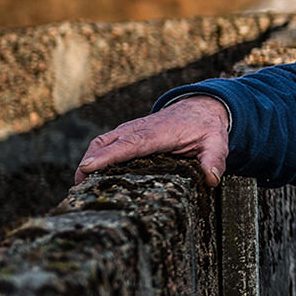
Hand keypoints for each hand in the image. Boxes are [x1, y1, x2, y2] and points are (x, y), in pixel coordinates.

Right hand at [76, 95, 232, 187]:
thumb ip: (214, 159)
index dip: (108, 157)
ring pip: (102, 142)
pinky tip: (89, 176)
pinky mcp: (127, 134)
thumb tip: (211, 179)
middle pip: (107, 143)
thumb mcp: (217, 142)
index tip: (88, 168)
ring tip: (79, 186)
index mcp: (158, 133)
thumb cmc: (207, 127)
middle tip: (77, 188)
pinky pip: (106, 143)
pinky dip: (94, 156)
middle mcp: (139, 129)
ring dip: (88, 160)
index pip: (129, 145)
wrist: (201, 107)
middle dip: (90, 162)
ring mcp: (131, 130)